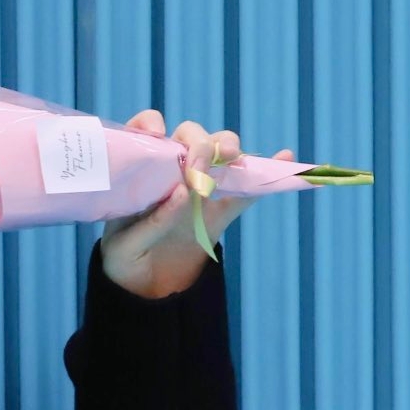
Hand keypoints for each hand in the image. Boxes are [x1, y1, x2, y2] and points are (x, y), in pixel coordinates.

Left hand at [100, 110, 294, 298]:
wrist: (146, 285)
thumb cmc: (125, 257)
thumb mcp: (125, 246)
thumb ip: (152, 222)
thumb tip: (183, 193)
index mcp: (142, 171)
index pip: (146, 132)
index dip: (150, 124)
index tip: (156, 134)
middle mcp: (173, 169)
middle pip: (191, 136)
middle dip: (199, 141)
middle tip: (199, 162)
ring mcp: (202, 186)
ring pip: (220, 153)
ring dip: (228, 147)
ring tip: (233, 157)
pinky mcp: (222, 209)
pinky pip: (246, 187)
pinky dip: (264, 173)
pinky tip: (284, 159)